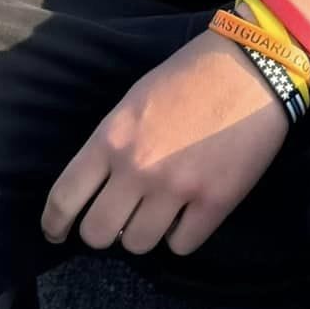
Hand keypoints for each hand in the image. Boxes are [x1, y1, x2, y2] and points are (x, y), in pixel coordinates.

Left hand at [42, 29, 292, 256]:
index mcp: (112, 138)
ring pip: (139, 245)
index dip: (54, 223)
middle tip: (120, 220)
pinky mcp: (216, 201)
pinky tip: (190, 212)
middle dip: (105, 232)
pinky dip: (183, 234)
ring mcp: (177, 188)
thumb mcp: (136, 100)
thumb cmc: (192, 74)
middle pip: (98, 234)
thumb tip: (102, 186)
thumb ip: (114, 143)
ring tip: (160, 212)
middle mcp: (138, 168)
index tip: (57, 232)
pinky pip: (182, 245)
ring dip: (145, 233)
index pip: (64, 198)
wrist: (254, 63)